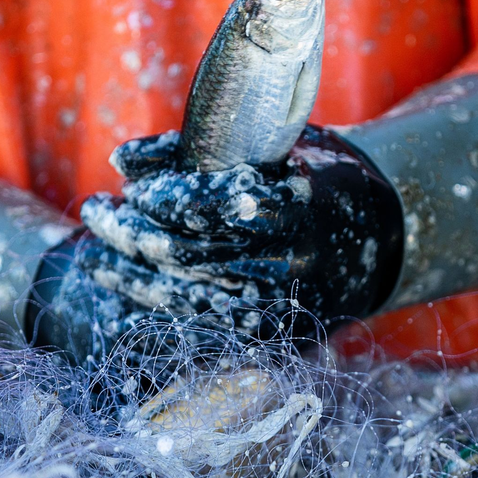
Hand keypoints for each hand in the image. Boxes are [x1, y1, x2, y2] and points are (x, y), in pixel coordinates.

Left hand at [80, 126, 401, 336]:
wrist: (383, 241)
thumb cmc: (319, 178)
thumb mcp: (276, 146)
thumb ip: (202, 147)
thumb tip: (120, 160)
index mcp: (300, 204)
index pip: (219, 204)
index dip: (168, 196)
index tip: (133, 188)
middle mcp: (293, 260)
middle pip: (192, 253)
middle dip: (131, 233)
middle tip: (95, 211)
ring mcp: (283, 303)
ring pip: (188, 296)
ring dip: (131, 275)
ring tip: (95, 253)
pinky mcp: (274, 331)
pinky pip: (203, 327)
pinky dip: (157, 309)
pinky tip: (126, 290)